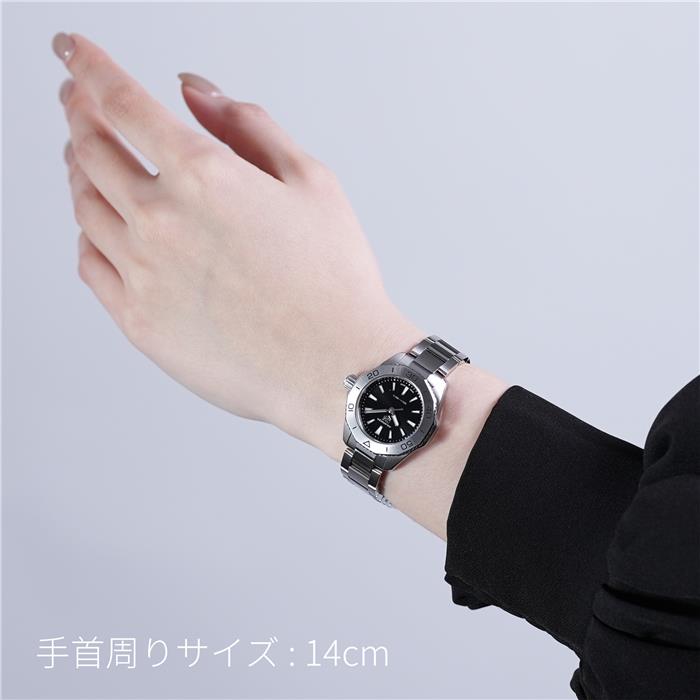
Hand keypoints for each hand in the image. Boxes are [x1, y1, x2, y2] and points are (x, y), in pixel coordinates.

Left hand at [53, 33, 422, 459]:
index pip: (123, 102)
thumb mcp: (312, 182)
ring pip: (84, 207)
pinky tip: (99, 226)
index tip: (75, 51)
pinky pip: (91, 264)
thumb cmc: (334, 283)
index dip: (93, 66)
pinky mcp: (138, 323)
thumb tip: (197, 93)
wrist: (335, 368)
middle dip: (80, 113)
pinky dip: (88, 233)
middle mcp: (160, 221)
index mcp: (204, 177)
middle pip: (91, 150)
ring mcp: (142, 275)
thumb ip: (250, 127)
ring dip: (79, 170)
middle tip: (79, 100)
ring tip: (86, 157)